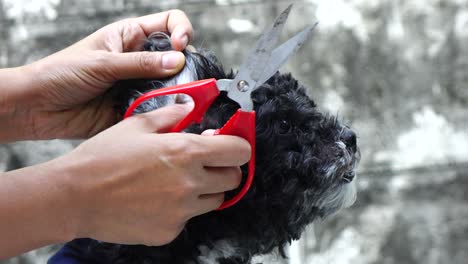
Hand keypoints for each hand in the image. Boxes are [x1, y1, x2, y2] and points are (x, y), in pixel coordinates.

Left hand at [16, 10, 192, 139]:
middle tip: (182, 79)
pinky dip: (163, 112)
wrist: (39, 108)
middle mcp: (139, 60)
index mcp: (131, 37)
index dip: (182, 31)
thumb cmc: (61, 73)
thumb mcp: (103, 63)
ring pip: (171, 86)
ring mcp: (139, 84)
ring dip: (175, 92)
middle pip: (177, 57)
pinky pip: (158, 109)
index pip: (169, 23)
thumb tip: (177, 61)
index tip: (180, 47)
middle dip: (185, 67)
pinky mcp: (136, 107)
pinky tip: (160, 115)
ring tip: (172, 99)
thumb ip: (141, 64)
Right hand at [59, 104, 250, 244]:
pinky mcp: (170, 231)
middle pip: (233, 178)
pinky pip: (188, 218)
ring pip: (214, 200)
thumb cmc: (102, 158)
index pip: (239, 151)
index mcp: (186, 152)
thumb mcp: (137, 126)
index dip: (238, 146)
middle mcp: (190, 184)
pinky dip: (181, 209)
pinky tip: (157, 200)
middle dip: (224, 168)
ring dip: (205, 190)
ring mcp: (181, 211)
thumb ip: (171, 114)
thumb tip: (190, 108)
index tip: (230, 144)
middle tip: (204, 163)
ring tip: (177, 181)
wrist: (74, 197)